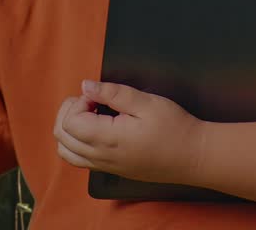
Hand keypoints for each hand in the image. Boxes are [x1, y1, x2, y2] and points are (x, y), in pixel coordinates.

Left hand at [53, 80, 206, 185]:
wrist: (193, 156)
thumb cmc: (175, 128)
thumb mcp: (147, 102)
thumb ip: (113, 93)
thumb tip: (86, 86)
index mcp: (108, 139)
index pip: (70, 122)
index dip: (78, 102)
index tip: (99, 96)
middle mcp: (102, 157)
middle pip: (61, 136)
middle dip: (69, 112)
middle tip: (92, 100)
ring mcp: (105, 166)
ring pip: (66, 152)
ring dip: (69, 129)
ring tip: (90, 113)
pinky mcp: (111, 170)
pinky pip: (79, 160)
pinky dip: (76, 143)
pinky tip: (95, 128)